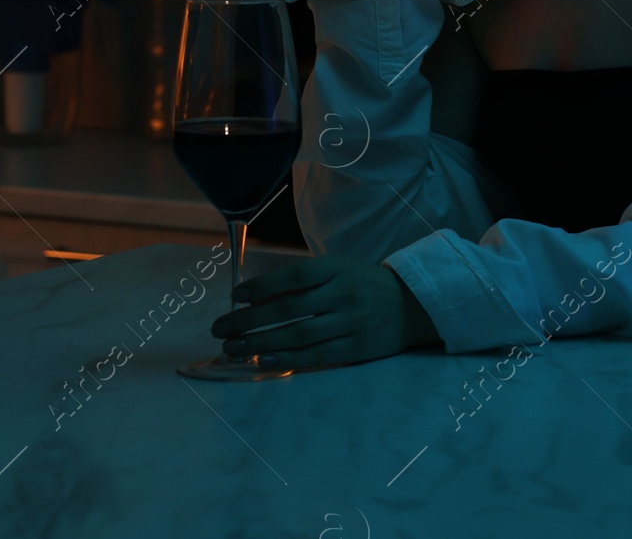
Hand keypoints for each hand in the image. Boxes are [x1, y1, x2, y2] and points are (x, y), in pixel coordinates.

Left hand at [211, 253, 440, 369]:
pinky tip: (264, 361)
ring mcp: (350, 322)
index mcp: (337, 269)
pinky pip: (316, 355)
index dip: (264, 286)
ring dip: (261, 343)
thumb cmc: (363, 286)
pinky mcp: (356, 348)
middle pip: (290, 308)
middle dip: (250, 320)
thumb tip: (255, 298)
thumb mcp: (339, 271)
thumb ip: (305, 281)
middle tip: (220, 328)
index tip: (236, 296)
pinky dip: (287, 359)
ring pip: (298, 334)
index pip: (295, 276)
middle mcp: (344, 294)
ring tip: (233, 348)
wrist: (410, 305)